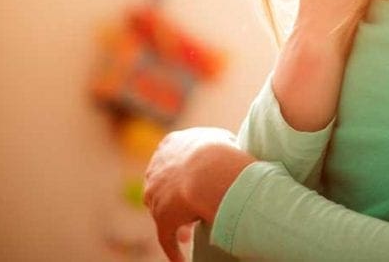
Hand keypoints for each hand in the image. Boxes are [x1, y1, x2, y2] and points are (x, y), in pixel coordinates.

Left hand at [143, 127, 250, 260]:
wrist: (210, 169)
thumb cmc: (223, 150)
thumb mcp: (222, 138)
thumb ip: (220, 143)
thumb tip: (232, 148)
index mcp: (170, 145)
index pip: (172, 160)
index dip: (184, 173)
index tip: (195, 182)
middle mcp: (156, 169)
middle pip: (163, 187)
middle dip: (175, 199)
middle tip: (189, 209)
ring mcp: (156, 196)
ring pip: (163, 212)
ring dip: (176, 223)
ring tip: (188, 235)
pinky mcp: (162, 219)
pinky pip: (166, 238)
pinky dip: (173, 250)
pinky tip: (180, 260)